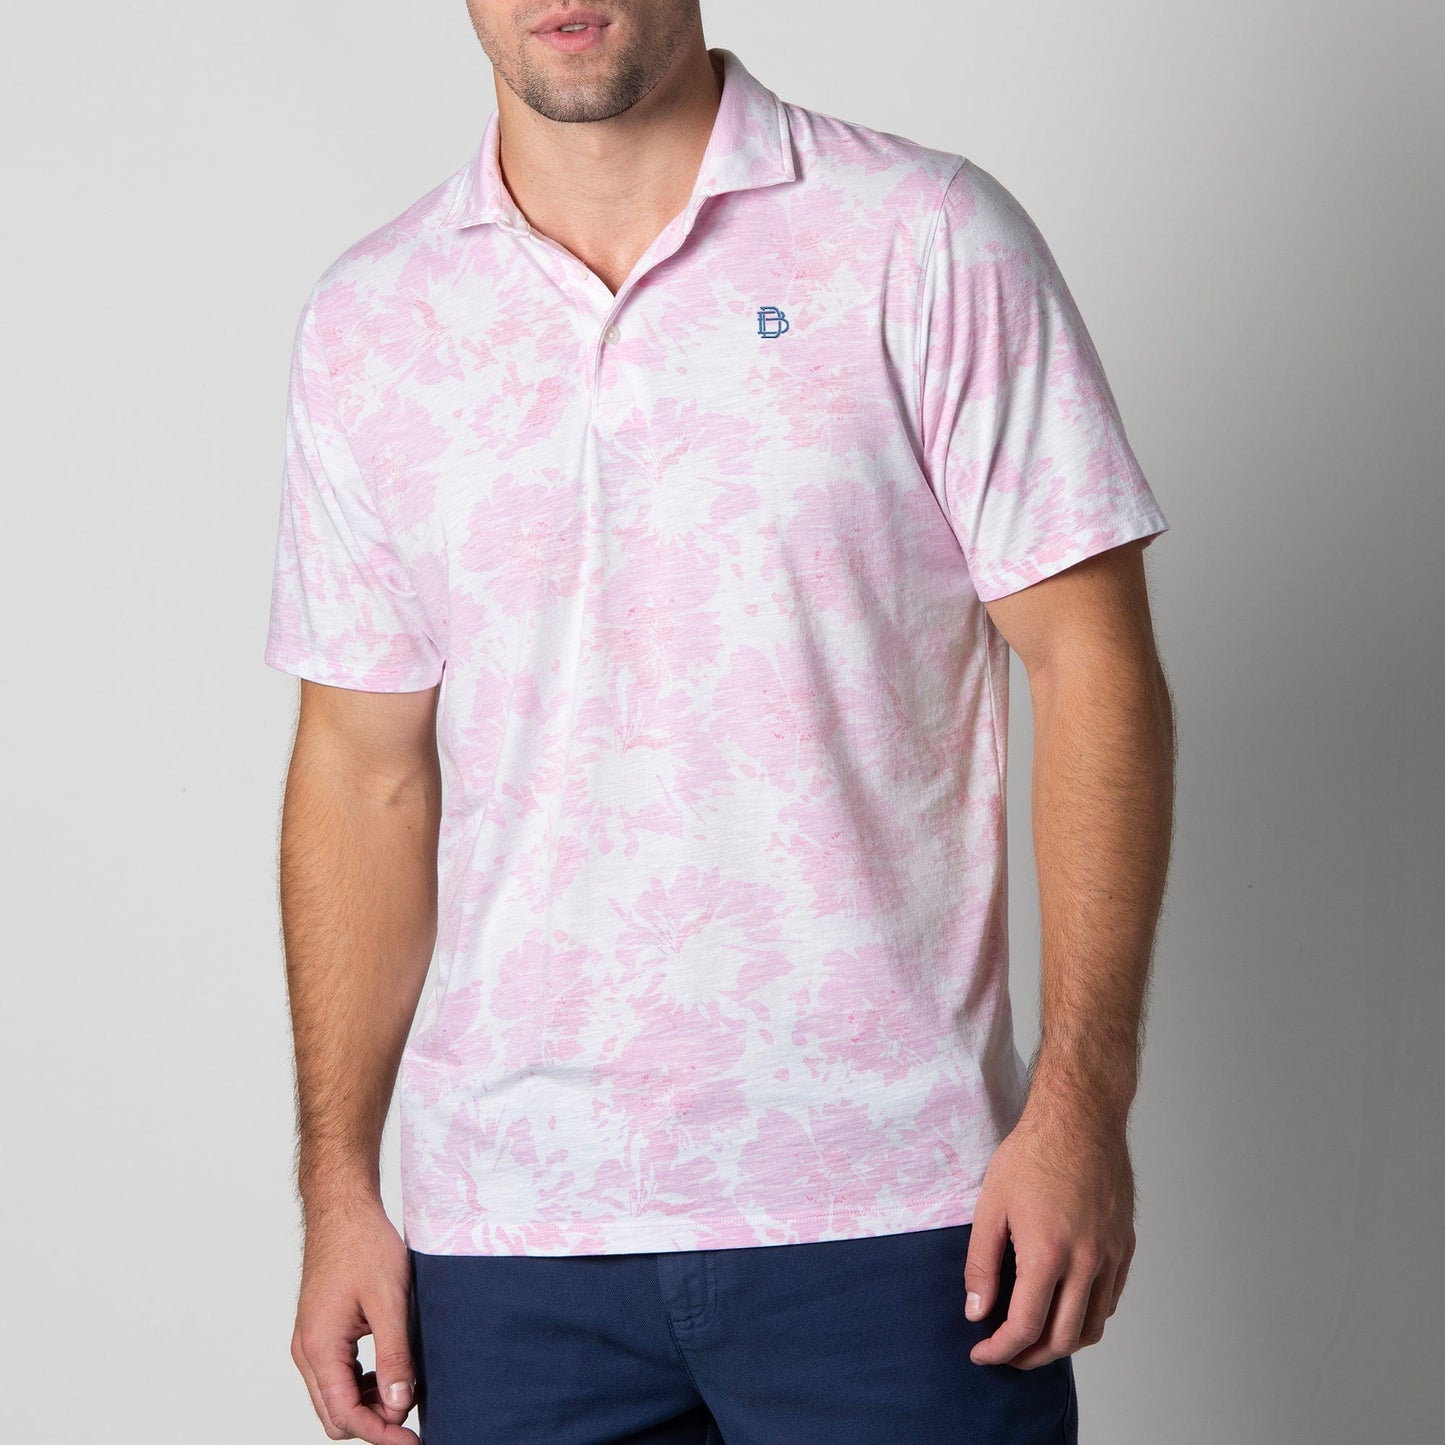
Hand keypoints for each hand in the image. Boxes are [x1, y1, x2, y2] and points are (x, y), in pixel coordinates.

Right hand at [291, 1198, 419, 1442]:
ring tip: (407, 1395)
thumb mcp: (389, 1301)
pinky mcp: (320, 1332)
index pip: (345, 1415)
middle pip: (335, 1414)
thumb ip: (395, 1355)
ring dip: (369, 1405)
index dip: (380, 1433)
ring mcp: (310, 1342)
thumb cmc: (364, 1245)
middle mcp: (307, 1351)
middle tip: (414, 1423)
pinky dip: (362, 1385)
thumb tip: (400, 1406)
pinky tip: (391, 1374)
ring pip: (335, 1397)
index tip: (413, 1441)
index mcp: (319, 1348)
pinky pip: (337, 1375)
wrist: (343, 1208)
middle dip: (374, 1424)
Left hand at [963, 1107, 1135, 1369]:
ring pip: (1093, 1325)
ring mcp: (1110, 1255)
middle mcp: (1086, 1262)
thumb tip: (977, 1311)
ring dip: (1062, 1343)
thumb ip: (981, 1264)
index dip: (1000, 1350)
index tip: (982, 1353)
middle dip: (1030, 1357)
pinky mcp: (1124, 1245)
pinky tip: (1065, 1307)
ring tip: (1034, 1338)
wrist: (1079, 1118)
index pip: (1025, 1327)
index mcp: (1047, 1254)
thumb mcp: (990, 1205)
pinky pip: (1110, 1299)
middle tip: (1006, 1354)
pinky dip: (1087, 1316)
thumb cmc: (1031, 1154)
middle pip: (1063, 1339)